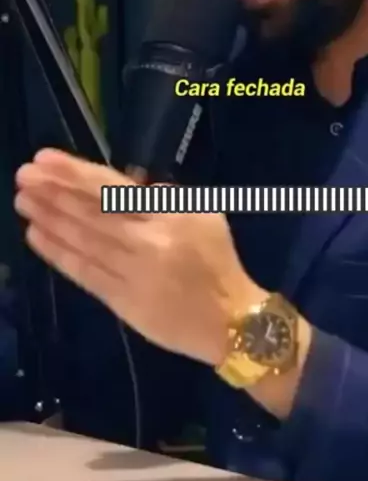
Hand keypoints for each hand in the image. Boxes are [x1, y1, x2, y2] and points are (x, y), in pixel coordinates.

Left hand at [14, 149, 264, 366]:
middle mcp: (145, 243)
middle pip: (91, 213)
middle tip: (24, 175)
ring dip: (50, 219)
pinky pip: (85, 274)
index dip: (76, 174)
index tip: (46, 159)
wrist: (230, 321)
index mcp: (167, 218)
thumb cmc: (218, 261)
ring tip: (24, 201)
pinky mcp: (121, 303)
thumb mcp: (205, 214)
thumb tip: (130, 182)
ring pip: (83, 242)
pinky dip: (59, 255)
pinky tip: (37, 236)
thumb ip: (166, 196)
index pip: (112, 189)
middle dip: (54, 192)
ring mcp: (131, 275)